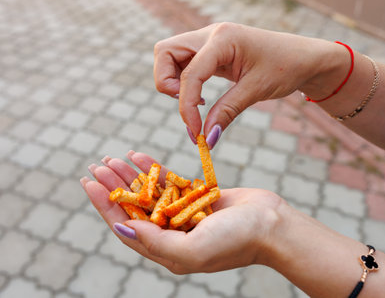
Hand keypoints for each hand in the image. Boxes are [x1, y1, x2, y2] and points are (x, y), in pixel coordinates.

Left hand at [81, 151, 285, 272]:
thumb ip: (156, 242)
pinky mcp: (196, 198)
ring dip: (131, 175)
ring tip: (113, 158)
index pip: (126, 226)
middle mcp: (172, 234)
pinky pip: (169, 182)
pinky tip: (140, 157)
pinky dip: (154, 170)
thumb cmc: (236, 241)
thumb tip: (121, 229)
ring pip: (150, 193)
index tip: (89, 183)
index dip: (105, 206)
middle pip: (135, 207)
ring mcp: (184, 214)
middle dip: (115, 186)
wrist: (271, 225)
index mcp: (167, 251)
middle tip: (98, 165)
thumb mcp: (193, 249)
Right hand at [154, 22, 343, 138]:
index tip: (196, 132)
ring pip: (170, 56)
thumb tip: (205, 139)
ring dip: (173, 81)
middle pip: (164, 52)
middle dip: (166, 83)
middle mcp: (210, 34)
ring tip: (196, 102)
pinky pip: (185, 64)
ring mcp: (209, 41)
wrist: (304, 58)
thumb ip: (227, 112)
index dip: (186, 106)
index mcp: (223, 39)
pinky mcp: (212, 52)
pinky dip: (185, 82)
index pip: (190, 73)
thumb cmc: (286, 67)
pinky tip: (203, 97)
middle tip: (189, 106)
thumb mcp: (256, 91)